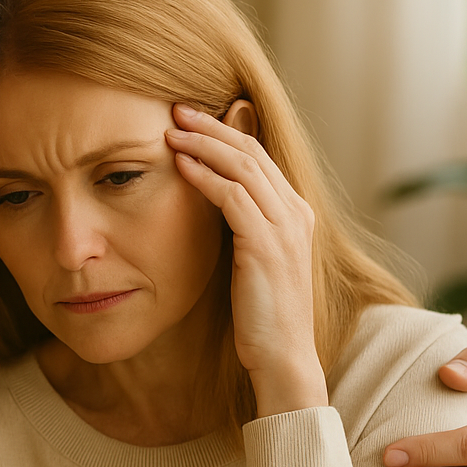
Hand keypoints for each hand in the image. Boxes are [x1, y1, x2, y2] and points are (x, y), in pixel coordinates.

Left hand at [167, 103, 326, 415]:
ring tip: (171, 130)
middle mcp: (295, 213)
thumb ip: (241, 227)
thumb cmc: (261, 315)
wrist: (282, 356)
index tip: (190, 119)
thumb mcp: (252, 261)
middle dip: (212, 126)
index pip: (258, 157)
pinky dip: (205, 176)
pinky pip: (232, 197)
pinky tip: (180, 166)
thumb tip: (212, 202)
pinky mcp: (266, 245)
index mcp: (295, 213)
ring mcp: (284, 227)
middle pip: (251, 151)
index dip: (224, 133)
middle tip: (177, 109)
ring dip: (203, 144)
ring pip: (242, 166)